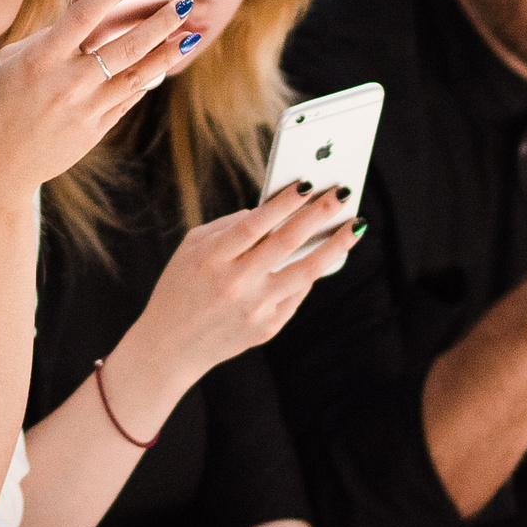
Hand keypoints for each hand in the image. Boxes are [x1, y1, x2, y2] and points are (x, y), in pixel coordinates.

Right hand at [0, 0, 194, 193]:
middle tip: (183, 2)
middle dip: (158, 22)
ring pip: (138, 75)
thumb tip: (85, 19)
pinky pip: (129, 97)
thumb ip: (46, 39)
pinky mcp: (96, 129)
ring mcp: (85, 109)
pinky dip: (147, 77)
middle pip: (124, 47)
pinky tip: (163, 61)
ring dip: (167, 52)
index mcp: (38, 60)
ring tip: (190, 33)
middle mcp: (67, 84)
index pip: (82, 16)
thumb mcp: (9, 64)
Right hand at [132, 180, 362, 380]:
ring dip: (335, 246)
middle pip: (286, 243)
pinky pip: (297, 293)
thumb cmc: (181, 285)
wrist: (171, 344)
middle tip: (341, 194)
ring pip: (306, 272)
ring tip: (355, 227)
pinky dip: (311, 271)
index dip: (283, 202)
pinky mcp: (268, 328)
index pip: (254, 224)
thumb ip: (228, 226)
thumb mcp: (191, 248)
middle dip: (318, 215)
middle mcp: (235, 284)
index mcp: (211, 259)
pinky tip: (326, 255)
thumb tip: (270, 210)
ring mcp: (254, 308)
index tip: (307, 183)